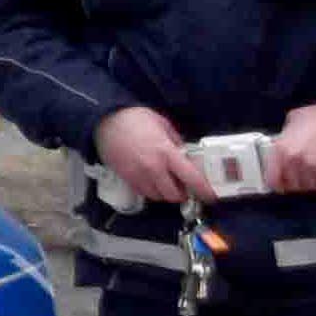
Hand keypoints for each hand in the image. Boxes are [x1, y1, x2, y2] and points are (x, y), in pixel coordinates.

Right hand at [95, 105, 213, 209]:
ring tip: (166, 183)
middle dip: (182, 194)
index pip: (192, 178)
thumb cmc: (136, 118)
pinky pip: (144, 193)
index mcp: (167, 153)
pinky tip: (151, 180)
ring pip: (158, 197)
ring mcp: (139, 176)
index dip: (204, 191)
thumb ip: (176, 142)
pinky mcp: (127, 179)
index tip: (211, 197)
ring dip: (166, 193)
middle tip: (184, 186)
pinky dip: (151, 190)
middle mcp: (154, 169)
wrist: (105, 120)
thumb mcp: (163, 124)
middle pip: (174, 195)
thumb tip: (184, 155)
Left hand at [269, 100, 315, 195]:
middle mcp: (295, 162)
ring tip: (308, 172)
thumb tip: (282, 144)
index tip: (276, 182)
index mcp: (282, 149)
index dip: (274, 182)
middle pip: (289, 184)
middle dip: (290, 181)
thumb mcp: (293, 120)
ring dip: (305, 181)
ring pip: (305, 186)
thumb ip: (284, 136)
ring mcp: (313, 170)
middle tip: (294, 175)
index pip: (272, 178)